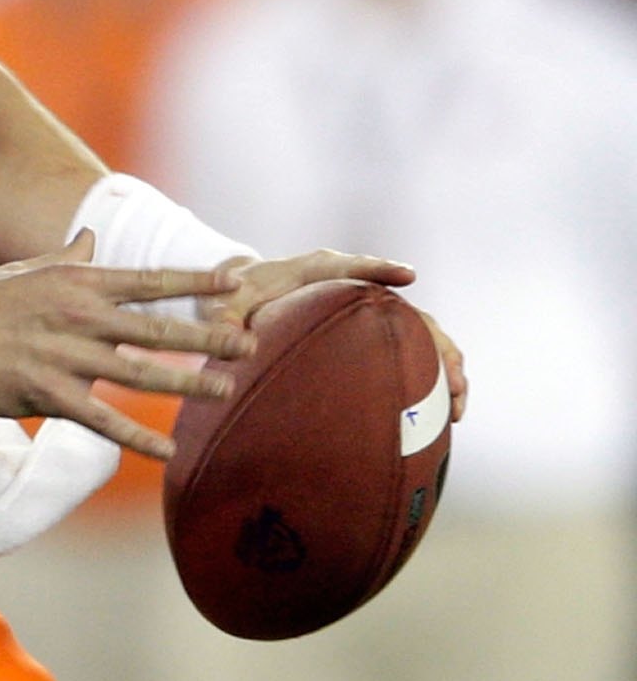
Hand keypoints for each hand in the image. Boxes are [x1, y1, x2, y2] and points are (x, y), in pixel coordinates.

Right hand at [0, 232, 252, 462]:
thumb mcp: (29, 269)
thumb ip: (69, 257)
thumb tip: (92, 238)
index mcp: (81, 282)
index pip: (152, 281)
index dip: (197, 281)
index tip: (237, 282)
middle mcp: (83, 317)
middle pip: (160, 329)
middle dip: (210, 338)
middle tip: (249, 345)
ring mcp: (70, 357)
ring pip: (143, 374)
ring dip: (189, 384)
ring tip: (226, 391)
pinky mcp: (52, 395)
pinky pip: (104, 421)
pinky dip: (138, 438)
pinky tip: (168, 453)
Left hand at [213, 250, 466, 424]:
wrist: (247, 287)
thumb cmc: (237, 293)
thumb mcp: (223, 302)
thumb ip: (224, 317)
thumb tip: (234, 343)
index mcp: (321, 268)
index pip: (356, 266)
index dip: (382, 268)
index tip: (408, 276)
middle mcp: (357, 285)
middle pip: (409, 310)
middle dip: (437, 342)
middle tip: (455, 379)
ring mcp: (372, 308)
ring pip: (421, 333)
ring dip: (445, 366)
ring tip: (457, 407)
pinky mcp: (374, 330)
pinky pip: (410, 351)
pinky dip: (429, 378)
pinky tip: (439, 415)